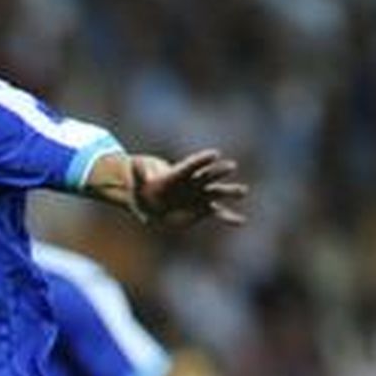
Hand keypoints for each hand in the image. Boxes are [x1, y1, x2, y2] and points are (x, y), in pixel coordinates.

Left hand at [133, 150, 247, 229]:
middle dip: (219, 171)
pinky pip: (217, 213)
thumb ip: (138, 175)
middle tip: (231, 166)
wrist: (153, 202)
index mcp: (179, 174)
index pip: (192, 165)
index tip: (215, 153)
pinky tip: (241, 221)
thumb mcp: (138, 185)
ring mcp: (200, 195)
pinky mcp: (203, 208)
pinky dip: (228, 217)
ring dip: (229, 192)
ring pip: (217, 191)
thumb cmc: (145, 192)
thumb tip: (132, 164)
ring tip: (243, 191)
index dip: (202, 160)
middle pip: (208, 175)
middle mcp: (194, 182)